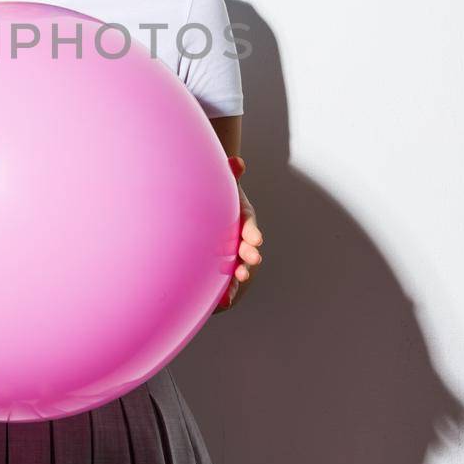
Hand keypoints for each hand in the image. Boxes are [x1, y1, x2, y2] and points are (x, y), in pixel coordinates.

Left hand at [214, 156, 261, 313]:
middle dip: (249, 253)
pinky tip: (222, 303)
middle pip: (247, 247)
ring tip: (240, 278)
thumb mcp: (223, 184)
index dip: (252, 231)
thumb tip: (237, 161)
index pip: (249, 224)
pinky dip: (226, 292)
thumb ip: (230, 173)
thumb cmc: (217, 196)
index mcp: (241, 218)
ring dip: (240, 274)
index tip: (256, 239)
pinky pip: (225, 281)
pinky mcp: (222, 266)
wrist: (207, 210)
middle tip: (252, 258)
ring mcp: (232, 252)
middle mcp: (240, 237)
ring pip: (238, 265)